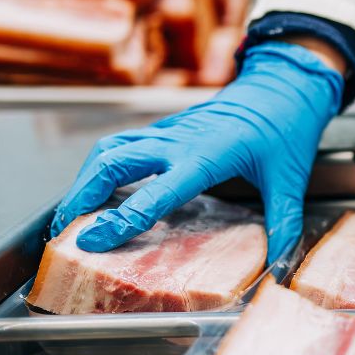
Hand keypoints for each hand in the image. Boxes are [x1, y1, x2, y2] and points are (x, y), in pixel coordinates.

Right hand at [50, 42, 343, 263]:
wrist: (284, 86)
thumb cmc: (287, 130)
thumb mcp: (291, 181)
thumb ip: (285, 225)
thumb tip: (281, 268)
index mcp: (207, 156)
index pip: (154, 193)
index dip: (121, 219)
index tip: (91, 240)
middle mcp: (178, 140)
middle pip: (113, 163)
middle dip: (81, 197)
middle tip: (63, 232)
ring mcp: (168, 130)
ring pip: (110, 149)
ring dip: (84, 179)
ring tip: (71, 213)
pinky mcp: (166, 127)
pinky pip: (123, 144)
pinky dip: (101, 166)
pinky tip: (95, 188)